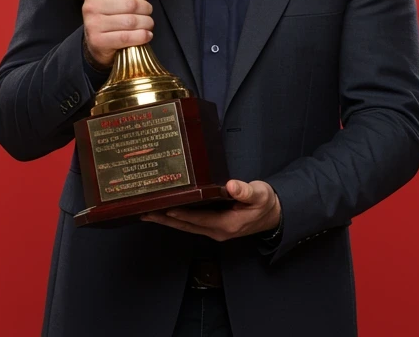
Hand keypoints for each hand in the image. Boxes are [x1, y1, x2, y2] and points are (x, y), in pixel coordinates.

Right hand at [82, 0, 168, 66]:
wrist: (98, 44)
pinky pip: (128, 37)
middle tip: (146, 14)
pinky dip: (142, 36)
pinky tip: (145, 35)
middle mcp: (91, 6)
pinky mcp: (98, 41)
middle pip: (131, 3)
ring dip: (146, 23)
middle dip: (146, 9)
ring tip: (146, 25)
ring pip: (132, 21)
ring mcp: (93, 24)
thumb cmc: (114, 16)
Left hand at [141, 179, 281, 241]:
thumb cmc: (266, 203)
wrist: (274, 215)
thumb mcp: (260, 194)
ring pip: (186, 227)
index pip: (198, 219)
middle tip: (144, 213)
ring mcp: (213, 231)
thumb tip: (231, 186)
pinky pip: (190, 224)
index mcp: (226, 224)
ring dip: (167, 221)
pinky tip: (166, 213)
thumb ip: (246, 191)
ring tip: (147, 214)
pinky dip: (177, 220)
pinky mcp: (213, 227)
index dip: (182, 214)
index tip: (165, 209)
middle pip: (186, 226)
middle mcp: (216, 231)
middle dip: (165, 220)